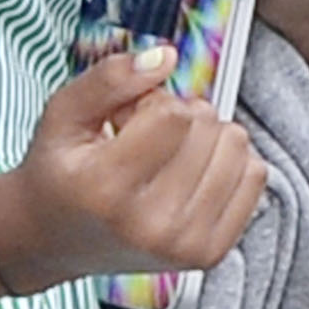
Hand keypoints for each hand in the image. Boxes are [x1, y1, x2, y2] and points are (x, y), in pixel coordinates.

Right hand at [0, 46, 265, 290]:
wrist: (54, 240)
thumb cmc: (58, 173)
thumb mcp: (63, 114)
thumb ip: (109, 78)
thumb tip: (167, 56)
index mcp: (107, 190)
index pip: (173, 115)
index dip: (152, 101)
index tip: (127, 120)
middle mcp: (149, 226)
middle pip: (207, 127)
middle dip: (179, 118)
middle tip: (143, 142)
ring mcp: (185, 245)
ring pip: (237, 147)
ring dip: (205, 138)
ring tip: (165, 159)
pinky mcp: (210, 253)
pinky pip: (255, 176)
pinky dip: (227, 163)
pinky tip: (190, 175)